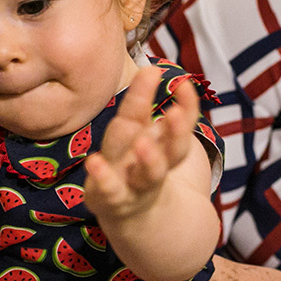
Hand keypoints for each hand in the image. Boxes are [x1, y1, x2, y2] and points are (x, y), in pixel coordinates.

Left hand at [84, 65, 200, 221]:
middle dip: (175, 133)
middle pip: (172, 151)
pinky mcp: (111, 198)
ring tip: (144, 143)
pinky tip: (94, 162)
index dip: (186, 107)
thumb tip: (151, 67)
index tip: (184, 84)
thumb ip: (143, 100)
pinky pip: (110, 191)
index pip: (179, 124)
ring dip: (150, 160)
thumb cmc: (132, 162)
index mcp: (164, 145)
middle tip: (174, 114)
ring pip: (150, 173)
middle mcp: (155, 165)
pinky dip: (103, 178)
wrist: (129, 214)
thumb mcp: (138, 130)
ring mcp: (136, 184)